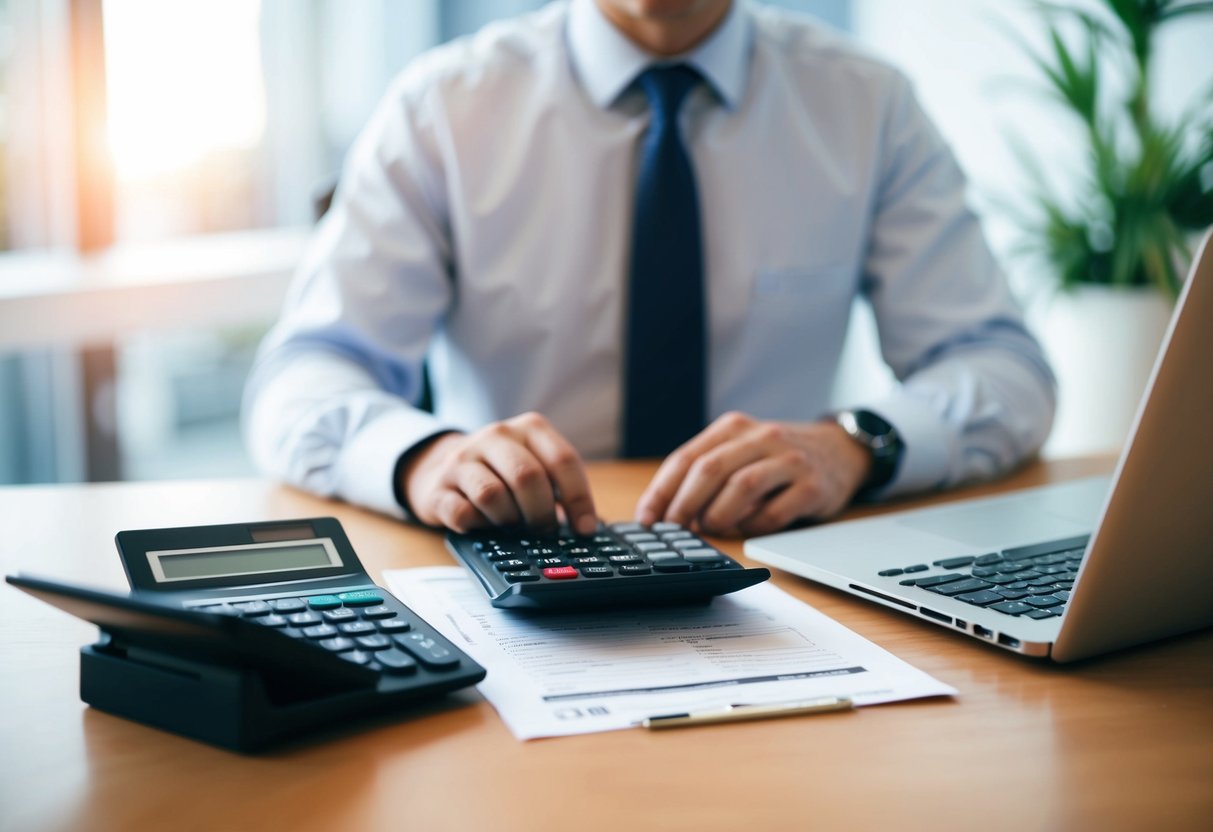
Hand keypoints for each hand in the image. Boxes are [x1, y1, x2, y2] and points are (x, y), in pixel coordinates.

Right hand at [401, 412, 598, 534]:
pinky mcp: (439, 486)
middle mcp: (496, 436)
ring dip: (508, 520)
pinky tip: (482, 523)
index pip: (563, 460)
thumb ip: (558, 485)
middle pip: (528, 477)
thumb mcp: (534, 464)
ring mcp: (463, 458)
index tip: (585, 528)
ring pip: (493, 496)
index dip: (580, 499)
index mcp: (529, 428)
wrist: (440, 467)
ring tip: (511, 523)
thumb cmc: (502, 472)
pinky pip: (463, 514)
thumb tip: (586, 526)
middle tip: (545, 530)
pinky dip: (478, 526)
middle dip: (542, 513)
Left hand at [634, 412, 872, 537]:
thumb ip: (707, 471)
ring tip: (712, 528)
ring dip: (718, 515)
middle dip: (684, 504)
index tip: (646, 518)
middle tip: (675, 530)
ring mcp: (788, 459)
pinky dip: (754, 526)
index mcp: (733, 428)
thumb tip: (664, 510)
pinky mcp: (812, 485)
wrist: (840, 450)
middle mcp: (760, 437)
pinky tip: (748, 529)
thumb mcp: (741, 450)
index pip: (686, 458)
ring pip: (741, 486)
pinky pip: (775, 511)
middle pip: (710, 469)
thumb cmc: (777, 456)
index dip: (661, 491)